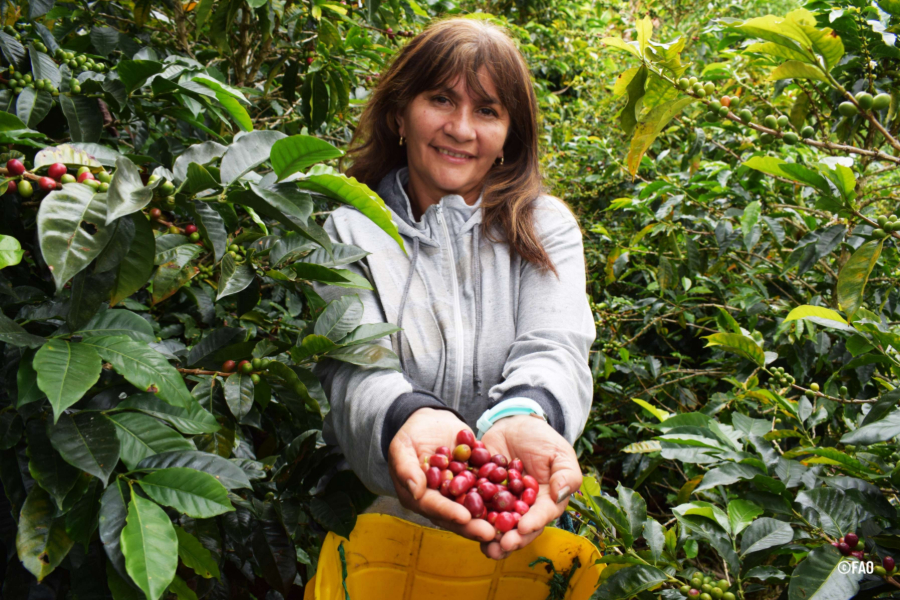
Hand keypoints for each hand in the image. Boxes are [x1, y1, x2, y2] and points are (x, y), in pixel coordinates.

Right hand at [387, 407, 496, 544]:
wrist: (431, 419)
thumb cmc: (410, 434)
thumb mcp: (401, 447)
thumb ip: (406, 469)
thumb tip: (416, 491)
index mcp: (420, 497)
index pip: (434, 507)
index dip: (449, 513)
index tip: (464, 518)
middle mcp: (441, 499)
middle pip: (457, 515)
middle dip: (474, 525)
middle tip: (491, 533)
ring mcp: (460, 492)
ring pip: (476, 507)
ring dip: (491, 516)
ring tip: (507, 523)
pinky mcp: (475, 480)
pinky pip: (488, 488)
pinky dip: (502, 495)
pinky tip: (517, 500)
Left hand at [479, 414, 581, 559]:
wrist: (514, 425)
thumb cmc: (542, 440)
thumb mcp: (560, 454)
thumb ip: (566, 475)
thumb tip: (562, 494)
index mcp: (545, 502)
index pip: (541, 516)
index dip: (532, 523)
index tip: (523, 528)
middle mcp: (523, 508)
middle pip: (518, 529)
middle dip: (510, 539)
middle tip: (500, 546)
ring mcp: (501, 504)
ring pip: (496, 525)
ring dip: (489, 537)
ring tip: (484, 545)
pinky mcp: (482, 494)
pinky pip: (476, 507)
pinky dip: (470, 516)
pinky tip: (464, 523)